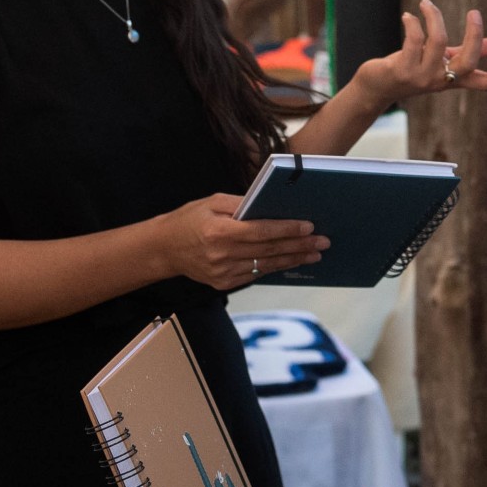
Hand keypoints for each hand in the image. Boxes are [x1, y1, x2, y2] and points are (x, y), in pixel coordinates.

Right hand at [155, 193, 327, 290]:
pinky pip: (256, 275)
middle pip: (269, 251)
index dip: (287, 230)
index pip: (261, 231)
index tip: (309, 226)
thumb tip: (272, 203)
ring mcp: (223, 273)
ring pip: (266, 266)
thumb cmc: (189, 219)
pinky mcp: (223, 284)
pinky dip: (275, 267)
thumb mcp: (212, 202)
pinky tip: (292, 261)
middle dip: (300, 246)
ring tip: (315, 254)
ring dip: (293, 260)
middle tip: (323, 241)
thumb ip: (241, 203)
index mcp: (220, 232)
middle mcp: (222, 256)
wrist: (163, 249)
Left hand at [351, 0, 486, 109]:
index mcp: (454, 80)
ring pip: (438, 42)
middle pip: (467, 61)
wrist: (377, 86)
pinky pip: (414, 40)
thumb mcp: (442, 60)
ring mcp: (422, 77)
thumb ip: (466, 52)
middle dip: (473, 34)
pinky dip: (413, 23)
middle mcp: (441, 81)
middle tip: (475, 12)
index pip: (484, 82)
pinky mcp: (402, 70)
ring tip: (426, 3)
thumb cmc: (411, 68)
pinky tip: (409, 16)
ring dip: (433, 17)